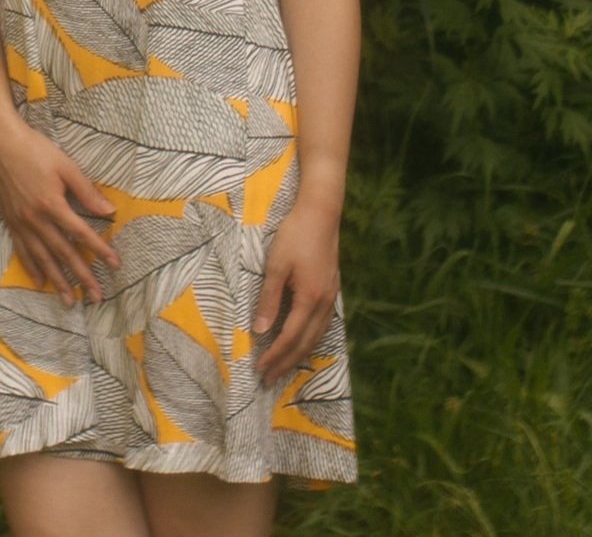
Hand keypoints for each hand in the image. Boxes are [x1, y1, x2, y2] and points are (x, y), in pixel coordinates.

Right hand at [0, 116, 120, 303]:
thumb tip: (108, 211)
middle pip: (63, 253)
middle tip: (95, 297)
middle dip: (81, 276)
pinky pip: (22, 251)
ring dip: (57, 281)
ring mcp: (21, 223)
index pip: (81, 233)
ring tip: (69, 300)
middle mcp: (36, 219)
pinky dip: (32, 268)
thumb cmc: (36, 150)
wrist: (1, 143)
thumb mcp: (66, 166)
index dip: (99, 249)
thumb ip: (86, 191)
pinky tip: (40, 281)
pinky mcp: (10, 222)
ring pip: (42, 258)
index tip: (114, 265)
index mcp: (52, 204)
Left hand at [252, 203, 339, 381]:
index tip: (260, 369)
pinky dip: (310, 340)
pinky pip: (322, 326)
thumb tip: (259, 330)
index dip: (275, 356)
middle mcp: (324, 304)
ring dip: (299, 355)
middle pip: (305, 343)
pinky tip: (303, 342)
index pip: (289, 337)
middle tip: (269, 379)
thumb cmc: (295, 235)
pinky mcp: (332, 290)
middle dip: (286, 363)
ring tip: (284, 367)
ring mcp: (331, 298)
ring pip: (316, 337)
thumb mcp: (276, 266)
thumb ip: (269, 299)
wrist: (321, 213)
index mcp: (309, 299)